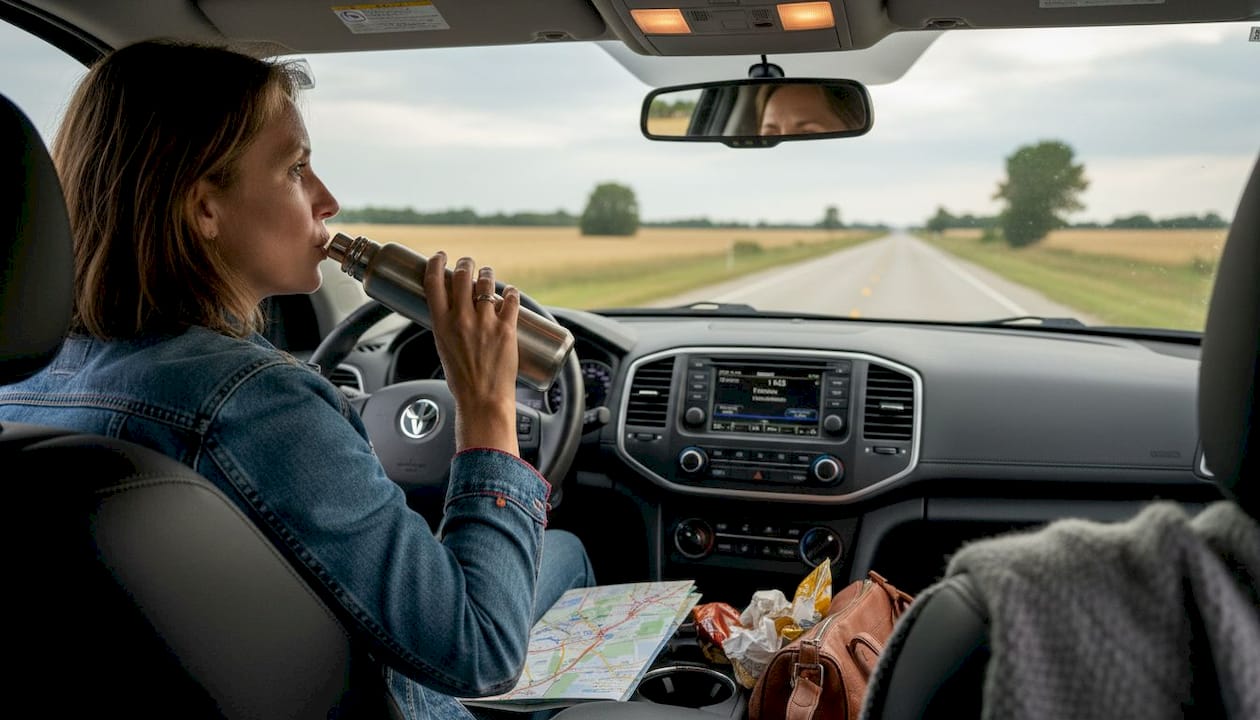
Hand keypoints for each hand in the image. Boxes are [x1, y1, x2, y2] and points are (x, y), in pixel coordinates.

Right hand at [424, 252, 520, 454]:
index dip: (436, 263)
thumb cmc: (462, 380)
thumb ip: (447, 327)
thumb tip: (455, 311)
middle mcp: (462, 319)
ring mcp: (485, 322)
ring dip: (487, 273)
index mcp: (441, 324)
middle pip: (462, 275)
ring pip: (487, 282)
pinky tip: (510, 292)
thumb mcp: (443, 349)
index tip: (440, 257)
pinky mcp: (506, 329)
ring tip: (488, 274)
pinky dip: (510, 292)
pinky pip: (510, 299)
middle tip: (468, 263)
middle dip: (465, 263)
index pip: (434, 281)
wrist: (482, 400)